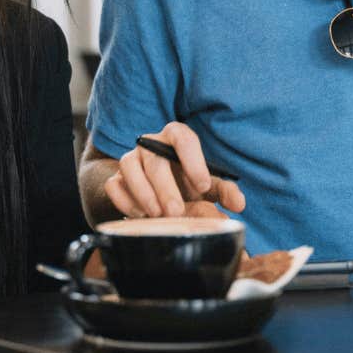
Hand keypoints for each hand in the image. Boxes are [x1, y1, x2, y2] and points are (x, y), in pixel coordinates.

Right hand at [104, 121, 245, 218]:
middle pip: (155, 158)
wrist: (157, 192)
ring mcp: (130, 159)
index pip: (182, 137)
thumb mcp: (209, 186)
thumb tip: (238, 204)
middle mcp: (150, 144)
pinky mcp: (116, 178)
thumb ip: (225, 191)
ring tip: (157, 214)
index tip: (203, 185)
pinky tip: (141, 215)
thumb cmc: (187, 184)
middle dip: (165, 187)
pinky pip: (114, 184)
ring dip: (143, 192)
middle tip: (176, 211)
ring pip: (129, 166)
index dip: (193, 160)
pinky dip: (125, 200)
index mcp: (175, 138)